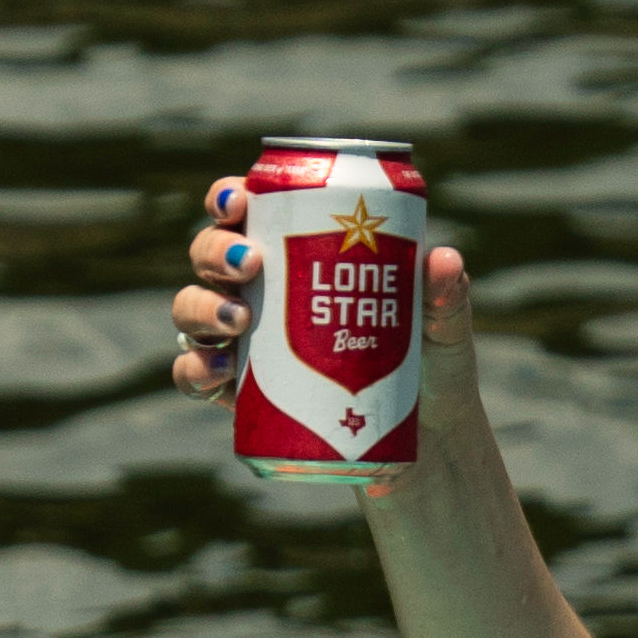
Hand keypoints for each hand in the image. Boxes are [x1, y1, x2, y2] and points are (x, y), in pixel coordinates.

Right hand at [166, 163, 489, 442]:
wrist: (424, 441)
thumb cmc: (430, 363)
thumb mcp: (442, 325)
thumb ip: (445, 293)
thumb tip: (443, 260)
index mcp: (297, 252)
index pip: (247, 210)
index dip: (229, 196)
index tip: (241, 200)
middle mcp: (260, 290)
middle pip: (209, 253)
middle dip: (215, 250)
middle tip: (250, 264)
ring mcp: (243, 341)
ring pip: (192, 309)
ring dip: (201, 308)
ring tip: (237, 321)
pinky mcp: (239, 393)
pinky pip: (195, 374)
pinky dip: (194, 369)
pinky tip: (219, 371)